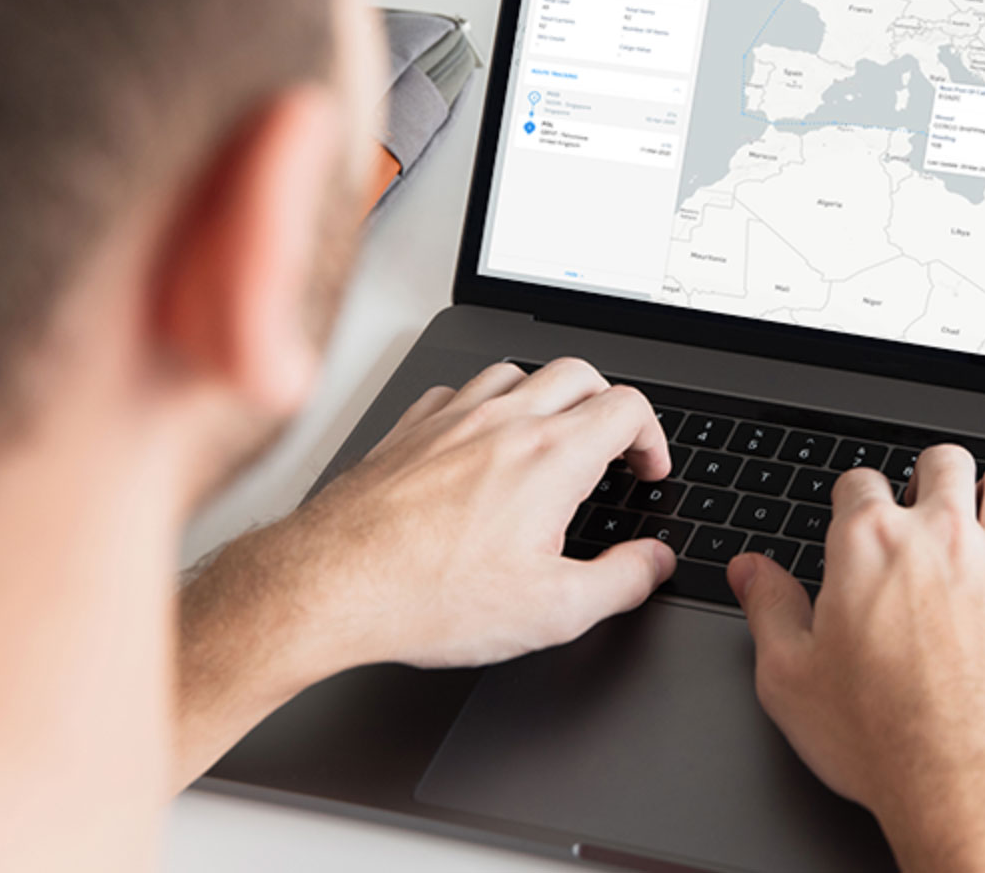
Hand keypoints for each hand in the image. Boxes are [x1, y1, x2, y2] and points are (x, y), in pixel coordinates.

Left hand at [174, 358, 674, 785]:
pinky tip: (478, 444)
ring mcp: (452, 417)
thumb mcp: (553, 612)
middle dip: (608, 405)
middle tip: (610, 449)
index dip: (652, 437)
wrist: (330, 585)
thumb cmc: (429, 597)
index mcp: (551, 456)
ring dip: (547, 397)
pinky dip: (483, 407)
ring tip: (548, 440)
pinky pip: (459, 390)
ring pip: (519, 372)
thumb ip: (621, 582)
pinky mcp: (409, 428)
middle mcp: (505, 420)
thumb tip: (653, 562)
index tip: (646, 470)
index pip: (627, 406)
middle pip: (581, 373)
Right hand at [725, 446, 984, 872]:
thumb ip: (769, 609)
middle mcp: (940, 535)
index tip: (861, 523)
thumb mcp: (789, 678)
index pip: (859, 481)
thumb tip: (750, 570)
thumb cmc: (879, 739)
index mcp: (868, 545)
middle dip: (932, 479)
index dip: (856, 501)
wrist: (966, 783)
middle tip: (928, 514)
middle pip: (942, 461)